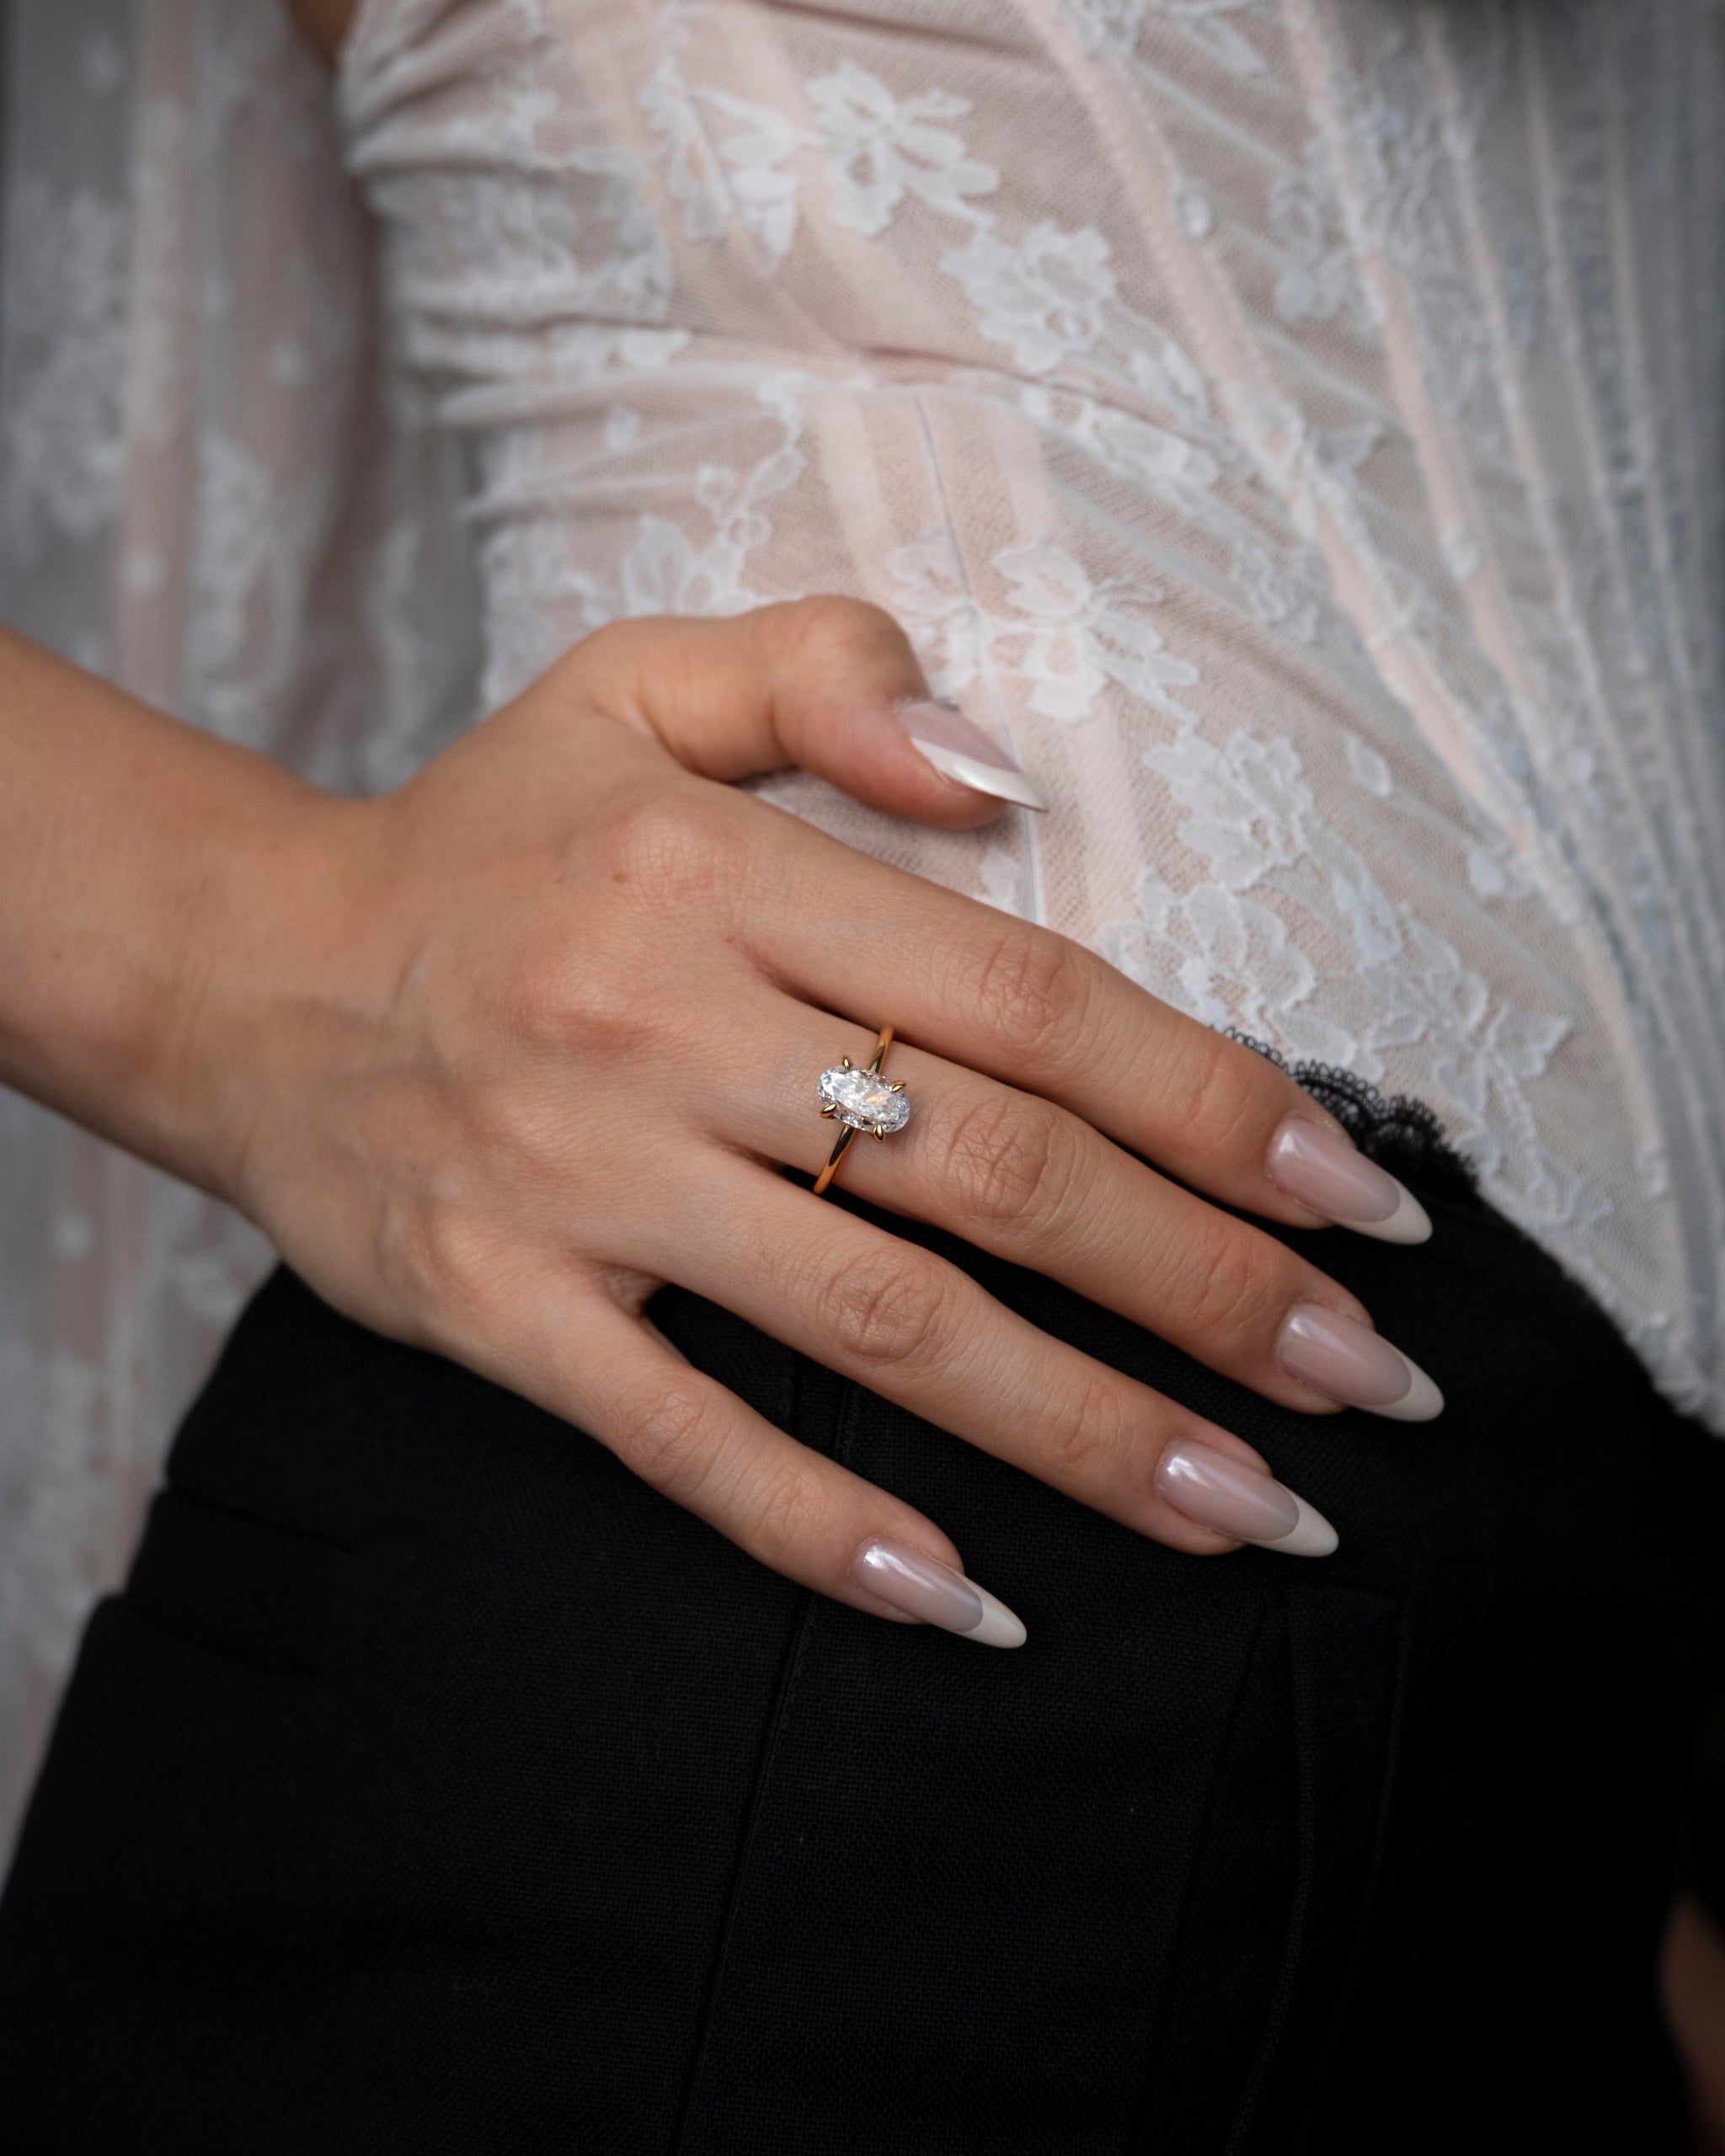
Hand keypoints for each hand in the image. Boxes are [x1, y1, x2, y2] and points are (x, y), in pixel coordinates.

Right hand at [190, 601, 1439, 1643]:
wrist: (246, 976)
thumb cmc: (483, 838)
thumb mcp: (633, 681)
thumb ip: (828, 673)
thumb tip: (1001, 766)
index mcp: (725, 874)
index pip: (1030, 1000)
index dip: (1217, 1102)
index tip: (1359, 1200)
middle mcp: (663, 1026)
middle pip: (997, 1173)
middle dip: (1208, 1288)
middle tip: (1364, 1384)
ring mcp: (579, 1183)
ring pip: (877, 1322)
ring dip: (1081, 1431)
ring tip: (1246, 1509)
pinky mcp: (498, 1308)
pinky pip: (680, 1439)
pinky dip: (822, 1528)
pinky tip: (968, 1597)